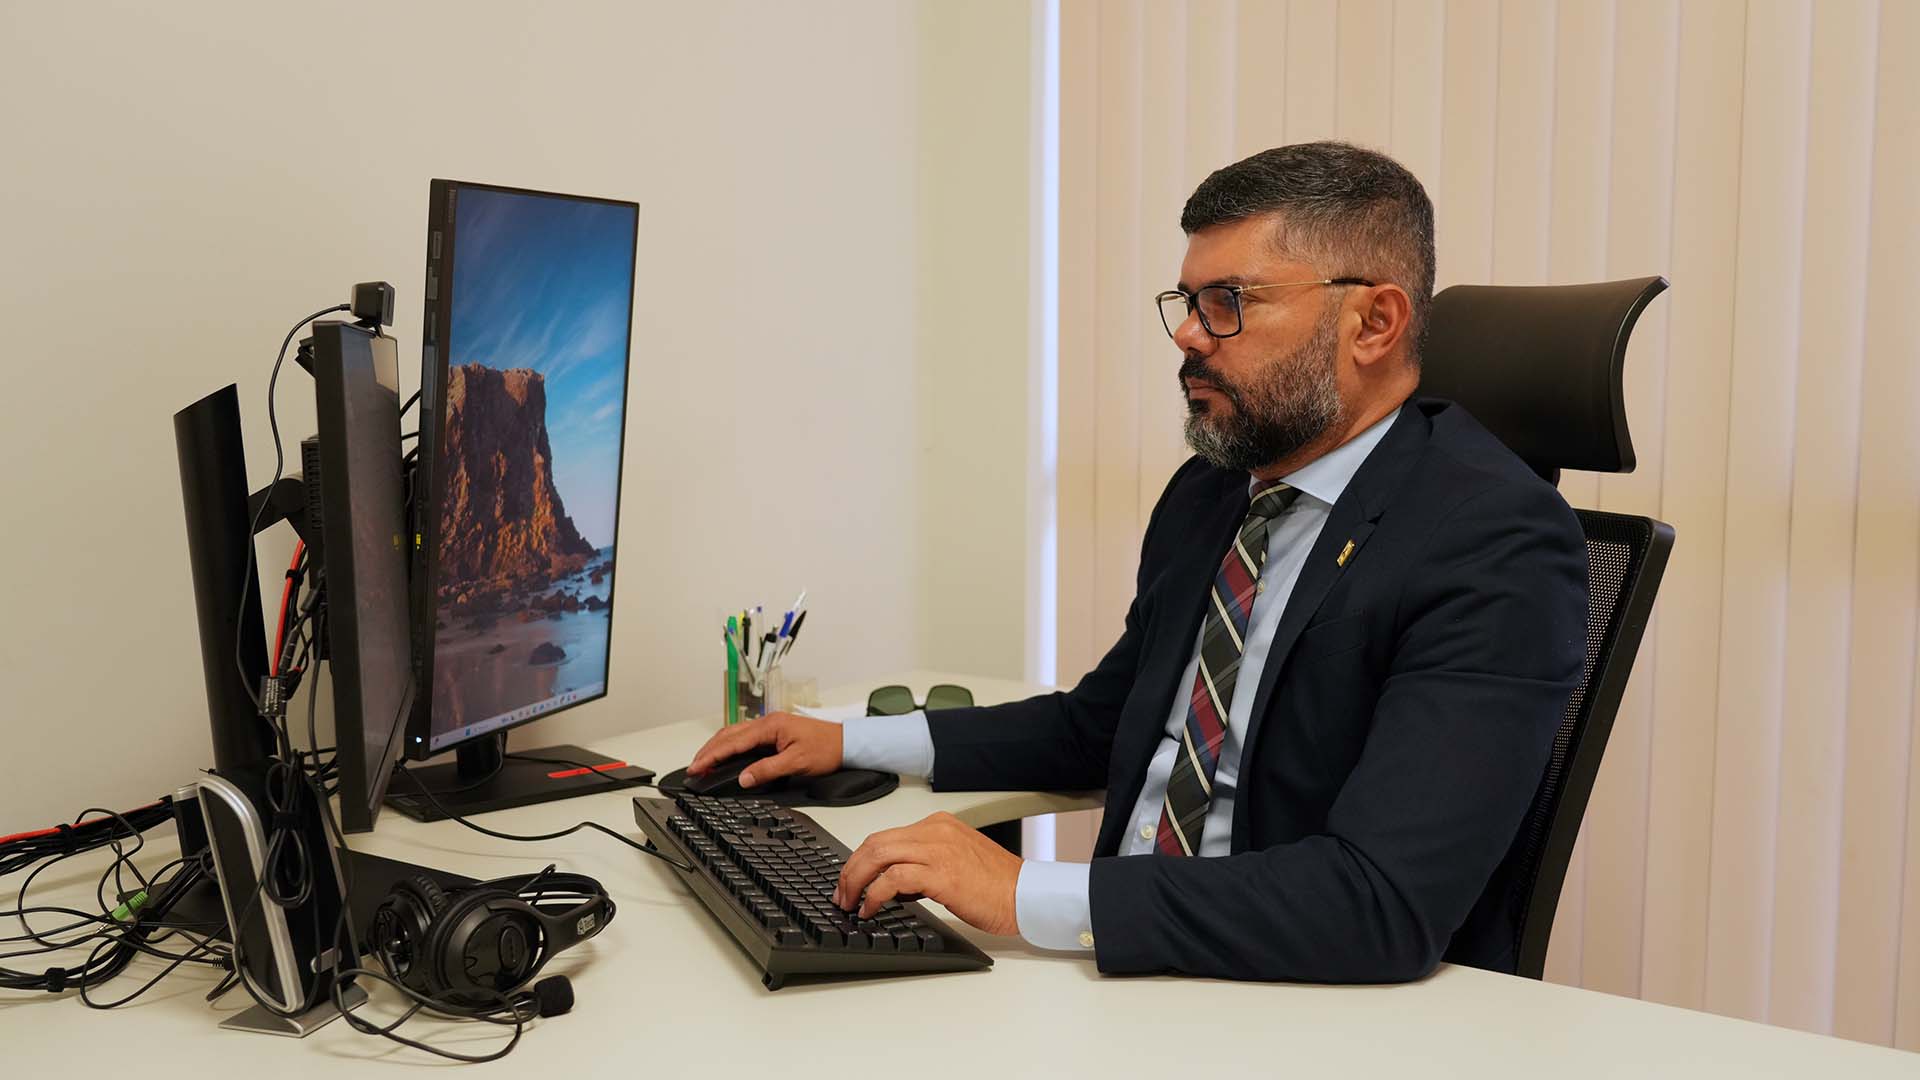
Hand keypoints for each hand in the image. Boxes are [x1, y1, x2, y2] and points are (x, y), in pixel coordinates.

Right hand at [686, 713, 842, 789]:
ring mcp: (770, 726)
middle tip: (693, 767)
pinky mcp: (775, 732)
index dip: (712, 756)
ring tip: (704, 761)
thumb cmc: (827, 749)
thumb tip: (744, 778)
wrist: (847, 742)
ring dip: (718, 747)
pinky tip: (726, 754)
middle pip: (729, 735)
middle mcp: (767, 722)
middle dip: (709, 750)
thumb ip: (767, 770)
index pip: (733, 742)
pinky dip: (730, 746)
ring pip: (735, 734)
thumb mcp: (796, 763)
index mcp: (770, 726)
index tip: (697, 767)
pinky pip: (745, 737)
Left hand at [833, 812, 1021, 936]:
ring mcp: (938, 850)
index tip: (850, 881)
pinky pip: (893, 878)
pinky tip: (870, 909)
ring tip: (849, 903)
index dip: (860, 860)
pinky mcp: (941, 874)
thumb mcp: (955, 863)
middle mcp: (935, 832)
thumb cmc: (996, 886)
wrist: (1025, 895)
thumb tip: (891, 886)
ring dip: (855, 881)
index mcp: (938, 826)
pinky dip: (874, 894)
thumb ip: (923, 866)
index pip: (885, 836)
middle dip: (850, 870)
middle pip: (874, 843)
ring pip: (877, 855)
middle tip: (842, 894)